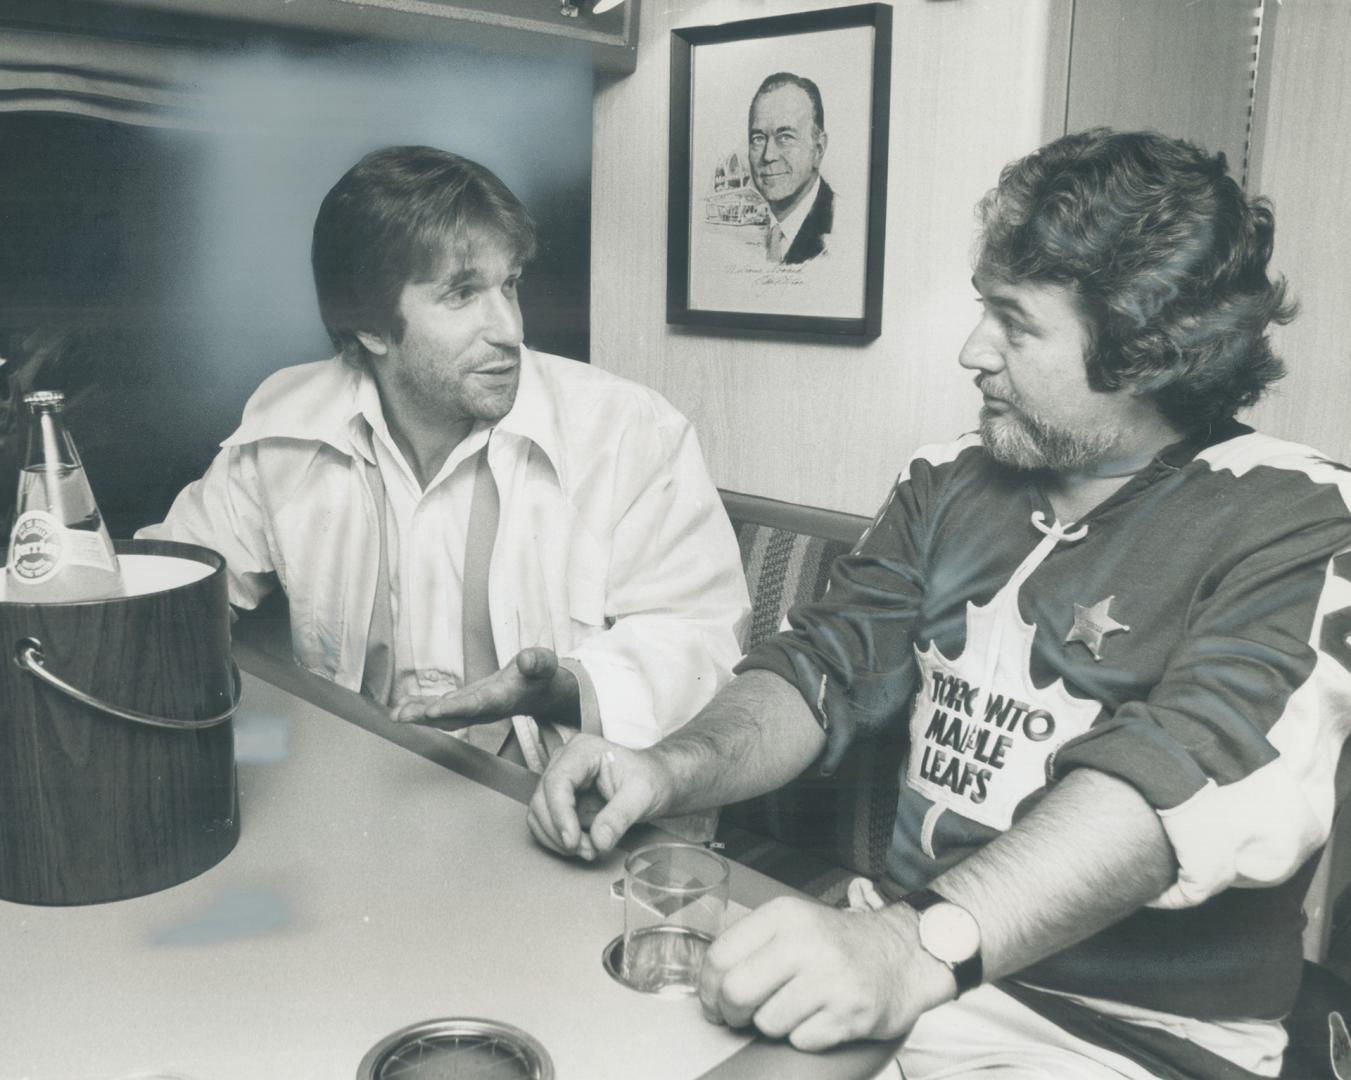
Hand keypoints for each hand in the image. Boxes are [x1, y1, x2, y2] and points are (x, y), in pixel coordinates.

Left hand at [392, 647, 576, 728]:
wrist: (546, 693)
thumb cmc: (544, 676)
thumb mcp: (546, 663)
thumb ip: (537, 662)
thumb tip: (526, 660)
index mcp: (502, 699)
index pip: (476, 705)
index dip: (454, 709)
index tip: (432, 711)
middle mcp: (486, 708)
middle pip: (453, 716)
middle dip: (426, 717)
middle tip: (401, 716)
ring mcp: (476, 709)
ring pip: (445, 716)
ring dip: (420, 716)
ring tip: (396, 714)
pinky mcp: (470, 704)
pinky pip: (444, 710)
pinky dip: (423, 709)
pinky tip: (404, 706)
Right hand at [526, 734, 667, 860]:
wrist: (656, 782)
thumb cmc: (651, 779)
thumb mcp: (642, 795)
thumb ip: (620, 817)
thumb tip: (598, 841)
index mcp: (584, 750)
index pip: (558, 781)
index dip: (560, 814)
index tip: (572, 841)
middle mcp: (565, 761)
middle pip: (542, 799)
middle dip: (561, 831)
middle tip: (589, 851)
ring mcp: (559, 780)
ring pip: (538, 814)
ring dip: (557, 839)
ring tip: (590, 849)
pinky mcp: (559, 799)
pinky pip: (544, 823)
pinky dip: (557, 840)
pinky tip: (582, 845)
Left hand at [698, 897, 953, 1051]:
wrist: (903, 954)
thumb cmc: (838, 945)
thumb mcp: (794, 925)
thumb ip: (752, 945)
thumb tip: (710, 985)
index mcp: (784, 915)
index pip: (719, 956)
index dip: (707, 989)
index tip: (713, 1002)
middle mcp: (806, 942)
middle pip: (735, 992)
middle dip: (731, 1013)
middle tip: (740, 1016)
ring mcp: (830, 978)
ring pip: (767, 1023)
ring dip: (774, 1025)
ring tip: (795, 1008)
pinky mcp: (851, 1013)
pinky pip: (800, 1041)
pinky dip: (805, 1037)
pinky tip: (821, 1017)